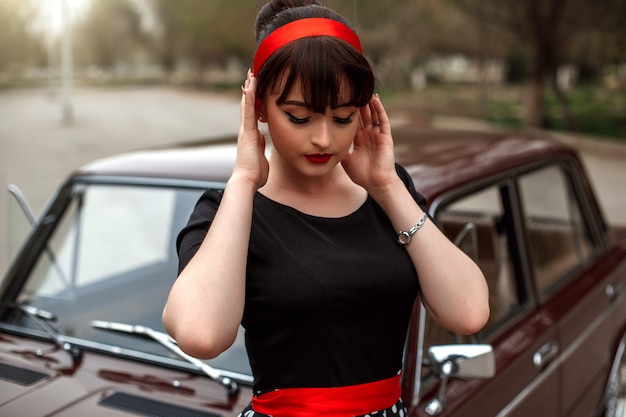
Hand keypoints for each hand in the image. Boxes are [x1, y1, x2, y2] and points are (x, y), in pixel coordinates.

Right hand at [232, 70, 268, 188]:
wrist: (247, 180)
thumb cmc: (255, 173)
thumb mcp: (261, 156)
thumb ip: (261, 147)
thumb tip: (262, 142)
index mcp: (251, 136)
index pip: (253, 114)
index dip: (254, 101)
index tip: (256, 88)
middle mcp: (246, 130)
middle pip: (247, 105)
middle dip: (250, 90)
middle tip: (251, 74)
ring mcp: (245, 130)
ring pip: (246, 105)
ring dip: (249, 89)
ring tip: (251, 74)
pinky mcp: (247, 132)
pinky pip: (248, 111)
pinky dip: (248, 98)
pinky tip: (248, 86)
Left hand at [341, 95, 397, 193]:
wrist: (376, 183)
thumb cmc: (362, 175)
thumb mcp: (346, 160)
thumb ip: (339, 149)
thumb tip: (327, 142)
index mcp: (359, 139)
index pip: (352, 121)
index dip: (347, 111)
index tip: (340, 100)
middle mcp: (368, 135)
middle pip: (362, 115)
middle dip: (357, 103)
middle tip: (351, 89)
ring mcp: (377, 135)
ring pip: (373, 114)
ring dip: (368, 103)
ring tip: (364, 89)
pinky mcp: (385, 137)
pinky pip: (383, 121)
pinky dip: (379, 110)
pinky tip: (375, 99)